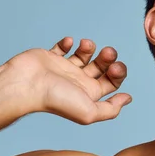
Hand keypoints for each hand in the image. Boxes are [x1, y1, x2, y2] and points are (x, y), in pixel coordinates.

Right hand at [7, 37, 131, 124]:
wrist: (27, 85)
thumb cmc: (55, 100)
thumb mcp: (89, 112)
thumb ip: (110, 109)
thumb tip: (127, 99)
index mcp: (88, 94)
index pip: (111, 82)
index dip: (118, 72)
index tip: (115, 67)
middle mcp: (78, 82)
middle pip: (101, 67)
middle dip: (108, 57)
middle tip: (107, 52)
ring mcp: (63, 69)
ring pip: (84, 55)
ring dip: (90, 47)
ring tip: (86, 45)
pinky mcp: (50, 57)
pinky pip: (62, 47)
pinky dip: (68, 43)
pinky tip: (69, 43)